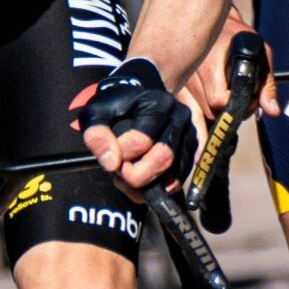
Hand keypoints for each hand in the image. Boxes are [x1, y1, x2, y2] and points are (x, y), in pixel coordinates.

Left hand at [70, 57, 198, 192]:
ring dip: (149, 185)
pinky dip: (161, 187)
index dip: (121, 158)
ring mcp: (190, 134)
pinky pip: (181, 177)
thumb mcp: (96, 114)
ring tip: (127, 180)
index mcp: (157, 104)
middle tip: (119, 176)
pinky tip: (144, 183)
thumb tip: (112, 163)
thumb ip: (96, 134)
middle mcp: (180, 117)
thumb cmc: (114, 107)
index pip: (141, 141)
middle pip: (164, 157)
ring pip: (175, 171)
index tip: (108, 160)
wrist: (132, 101)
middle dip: (138, 176)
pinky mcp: (193, 150)